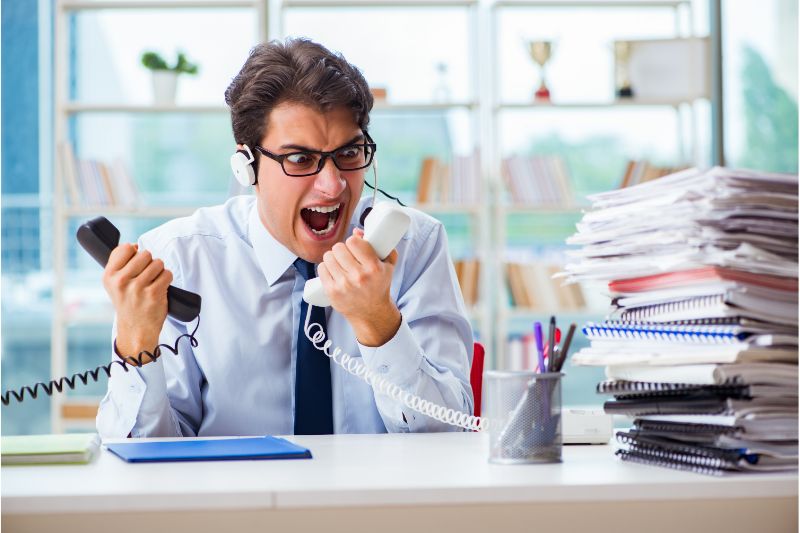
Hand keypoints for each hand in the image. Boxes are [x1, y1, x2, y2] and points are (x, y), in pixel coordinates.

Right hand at [103, 243, 172, 361]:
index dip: (135, 252)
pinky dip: (167, 279)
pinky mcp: (154, 294)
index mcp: (109, 275)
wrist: (136, 328)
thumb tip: (134, 245)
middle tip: (146, 275)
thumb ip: (119, 262)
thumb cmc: (127, 301)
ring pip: (158, 263)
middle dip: (149, 262)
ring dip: (159, 271)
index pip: (126, 248)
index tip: (135, 263)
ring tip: (153, 281)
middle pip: (145, 254)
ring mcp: (138, 288)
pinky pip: (167, 274)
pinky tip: (160, 287)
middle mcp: (121, 281)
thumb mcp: (113, 283)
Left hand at [318, 229, 400, 346]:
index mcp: (373, 267)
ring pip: (328, 257)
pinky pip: (321, 268)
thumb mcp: (388, 265)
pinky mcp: (332, 292)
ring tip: (339, 263)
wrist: (371, 313)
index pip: (353, 242)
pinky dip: (325, 267)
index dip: (352, 242)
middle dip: (341, 249)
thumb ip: (381, 245)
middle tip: (345, 255)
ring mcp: (344, 285)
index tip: (354, 247)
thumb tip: (356, 231)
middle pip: (338, 248)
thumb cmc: (379, 286)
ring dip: (332, 257)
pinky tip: (332, 270)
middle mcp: (358, 276)